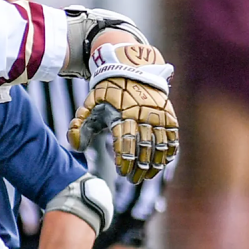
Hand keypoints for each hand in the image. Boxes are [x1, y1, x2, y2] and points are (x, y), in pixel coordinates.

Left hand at [68, 43, 177, 182]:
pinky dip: (169, 152)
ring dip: (154, 164)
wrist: (132, 68)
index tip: (121, 172)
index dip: (125, 160)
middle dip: (138, 167)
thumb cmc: (108, 90)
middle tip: (132, 180)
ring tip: (146, 176)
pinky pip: (173, 138)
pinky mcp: (169, 115)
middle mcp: (143, 115)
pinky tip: (162, 164)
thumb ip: (80, 124)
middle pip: (144, 147)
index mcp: (123, 113)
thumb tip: (76, 147)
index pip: (126, 142)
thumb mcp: (90, 102)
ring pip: (160, 146)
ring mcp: (158, 116)